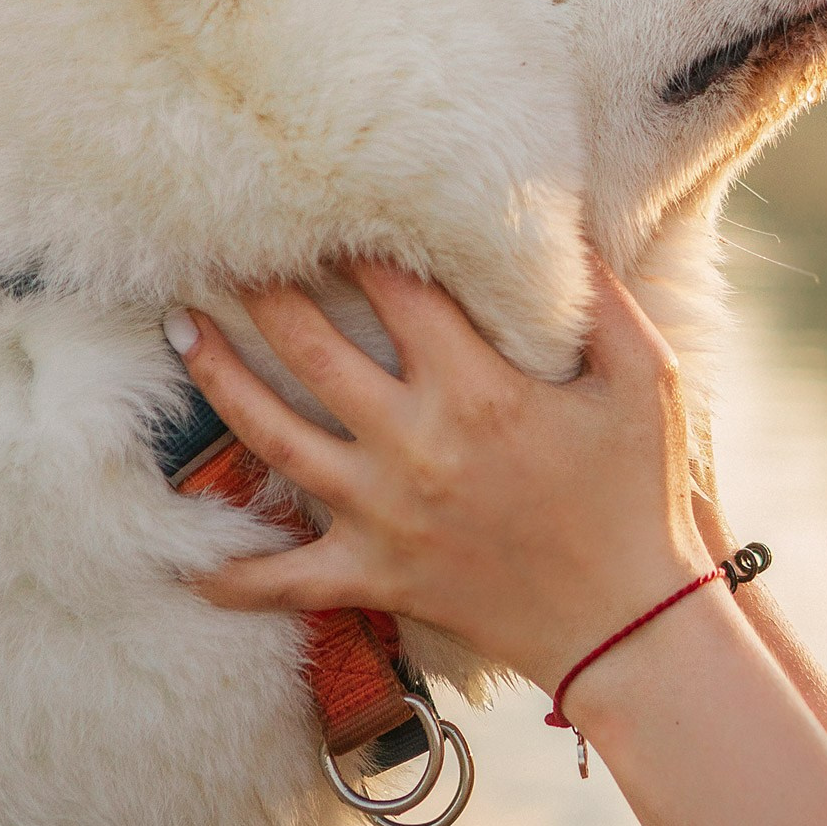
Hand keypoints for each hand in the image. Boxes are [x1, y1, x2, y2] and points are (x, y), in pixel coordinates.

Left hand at [169, 258, 715, 691]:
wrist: (627, 622)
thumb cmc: (638, 493)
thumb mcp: (646, 380)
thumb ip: (605, 301)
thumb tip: (563, 236)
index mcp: (477, 388)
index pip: (397, 290)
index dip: (358, 240)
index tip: (324, 202)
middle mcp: (415, 443)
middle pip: (313, 347)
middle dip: (262, 289)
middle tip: (225, 244)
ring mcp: (383, 513)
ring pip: (274, 437)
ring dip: (219, 379)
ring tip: (180, 329)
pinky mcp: (373, 576)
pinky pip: (283, 580)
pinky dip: (230, 575)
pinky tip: (184, 560)